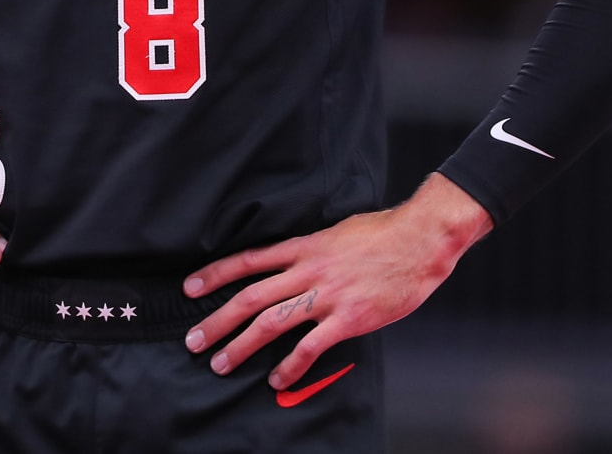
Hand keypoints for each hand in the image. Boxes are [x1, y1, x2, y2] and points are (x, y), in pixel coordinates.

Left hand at [181, 174, 488, 388]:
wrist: (420, 241)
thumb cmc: (383, 234)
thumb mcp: (337, 231)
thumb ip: (312, 249)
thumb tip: (292, 261)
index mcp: (304, 246)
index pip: (249, 261)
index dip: (216, 274)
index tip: (191, 288)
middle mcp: (309, 270)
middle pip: (251, 297)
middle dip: (218, 320)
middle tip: (194, 338)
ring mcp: (328, 296)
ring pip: (272, 322)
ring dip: (242, 345)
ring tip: (221, 362)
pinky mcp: (348, 319)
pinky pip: (310, 347)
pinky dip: (290, 366)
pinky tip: (276, 380)